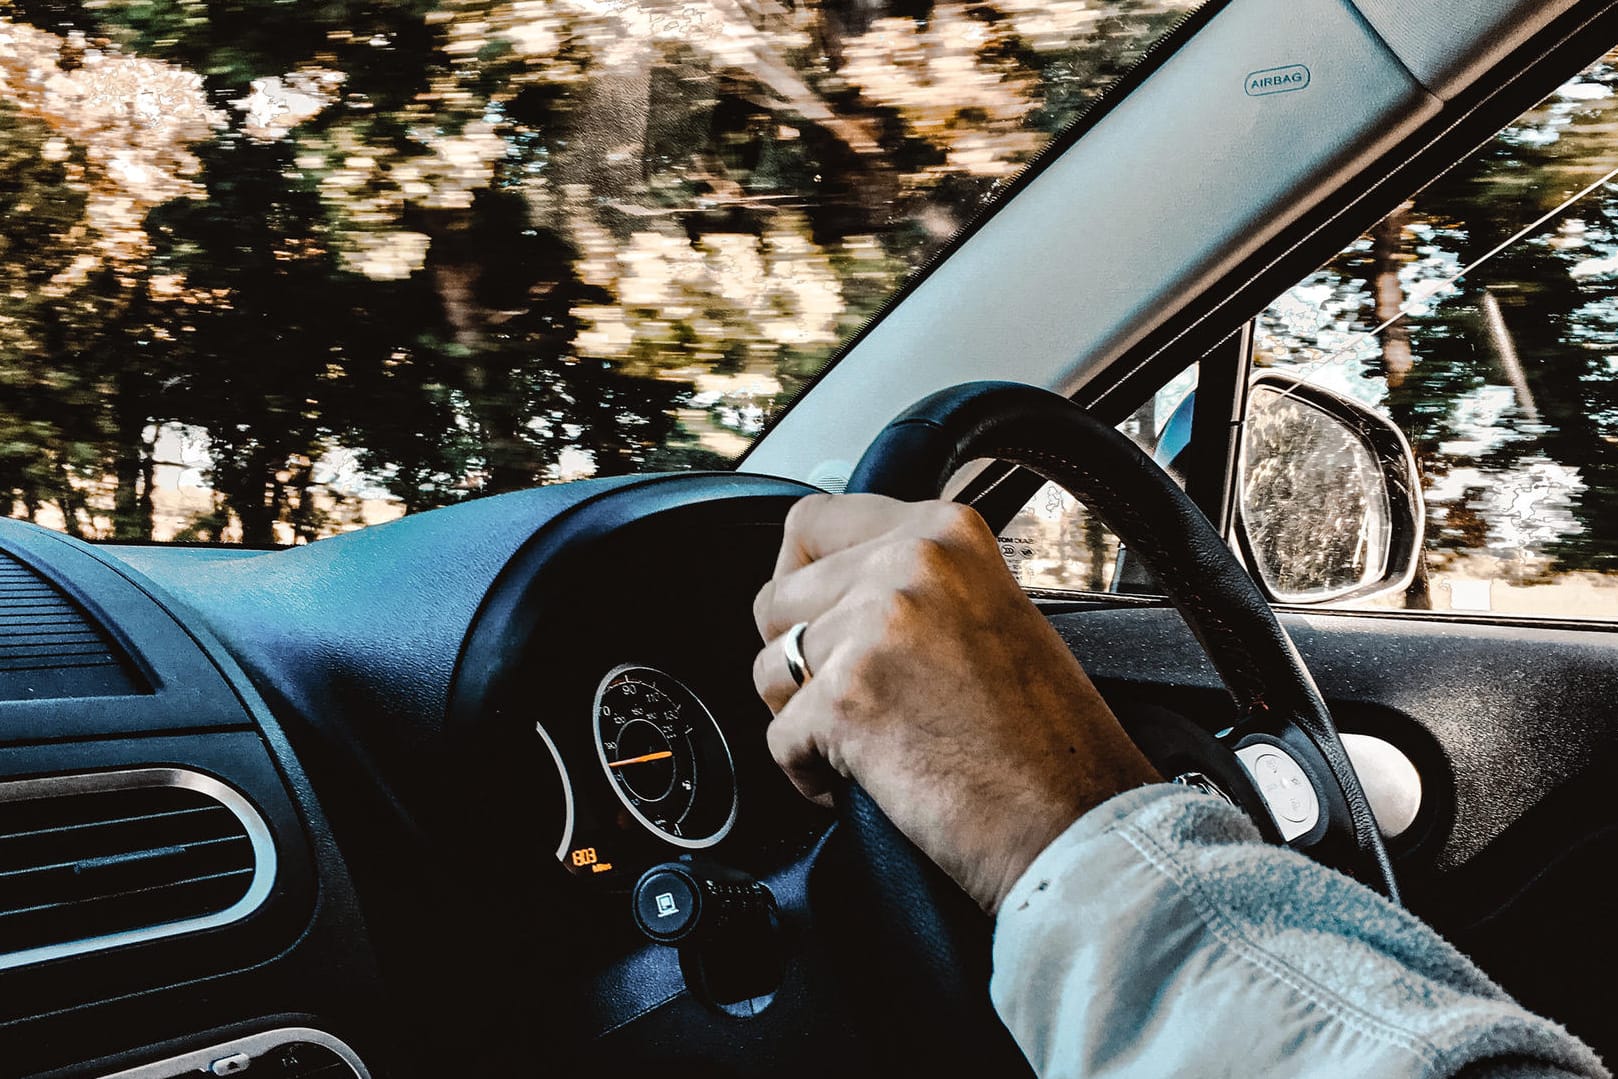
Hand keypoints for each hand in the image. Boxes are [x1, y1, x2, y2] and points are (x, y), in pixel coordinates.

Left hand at [752, 493, 1159, 913]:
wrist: (1077, 822)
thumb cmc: (1048, 740)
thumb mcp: (990, 611)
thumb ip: (913, 583)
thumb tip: (828, 585)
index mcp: (946, 533)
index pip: (813, 520)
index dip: (800, 577)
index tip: (817, 617)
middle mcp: (908, 564)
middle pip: (776, 597)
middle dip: (796, 655)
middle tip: (850, 698)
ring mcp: (874, 628)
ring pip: (769, 667)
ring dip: (799, 714)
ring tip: (865, 742)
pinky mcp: (845, 700)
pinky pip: (778, 738)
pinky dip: (809, 772)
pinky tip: (868, 780)